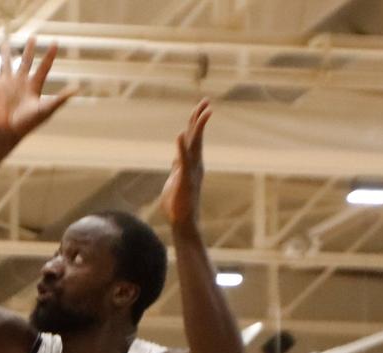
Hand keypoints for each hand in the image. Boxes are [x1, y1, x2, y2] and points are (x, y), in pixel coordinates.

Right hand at [0, 37, 72, 140]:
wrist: (5, 132)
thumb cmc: (26, 124)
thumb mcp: (45, 110)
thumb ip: (59, 99)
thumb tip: (76, 89)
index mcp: (33, 87)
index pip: (44, 67)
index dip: (50, 55)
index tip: (55, 42)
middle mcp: (21, 83)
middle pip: (27, 61)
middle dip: (30, 50)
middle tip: (33, 37)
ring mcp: (7, 84)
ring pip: (7, 63)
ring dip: (6, 53)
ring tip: (6, 43)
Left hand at [156, 100, 209, 227]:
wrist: (182, 222)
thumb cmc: (178, 204)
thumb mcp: (176, 179)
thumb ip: (178, 167)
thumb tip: (176, 158)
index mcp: (191, 163)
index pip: (193, 138)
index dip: (196, 122)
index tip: (201, 107)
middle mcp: (194, 164)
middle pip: (197, 136)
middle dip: (200, 118)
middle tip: (206, 101)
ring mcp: (191, 171)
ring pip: (194, 145)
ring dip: (197, 127)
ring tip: (203, 111)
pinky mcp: (184, 180)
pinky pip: (182, 161)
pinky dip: (180, 148)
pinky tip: (179, 135)